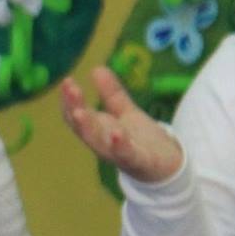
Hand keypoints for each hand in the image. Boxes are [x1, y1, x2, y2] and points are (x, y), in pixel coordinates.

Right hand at [57, 67, 183, 183]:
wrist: (167, 167)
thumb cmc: (142, 140)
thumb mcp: (126, 112)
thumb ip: (112, 93)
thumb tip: (97, 68)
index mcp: (98, 131)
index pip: (76, 115)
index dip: (69, 100)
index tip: (66, 81)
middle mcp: (102, 143)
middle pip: (82, 126)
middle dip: (73, 108)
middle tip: (70, 88)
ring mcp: (117, 154)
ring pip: (97, 142)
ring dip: (87, 128)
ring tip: (79, 111)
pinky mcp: (138, 162)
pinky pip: (126, 155)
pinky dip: (119, 146)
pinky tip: (116, 132)